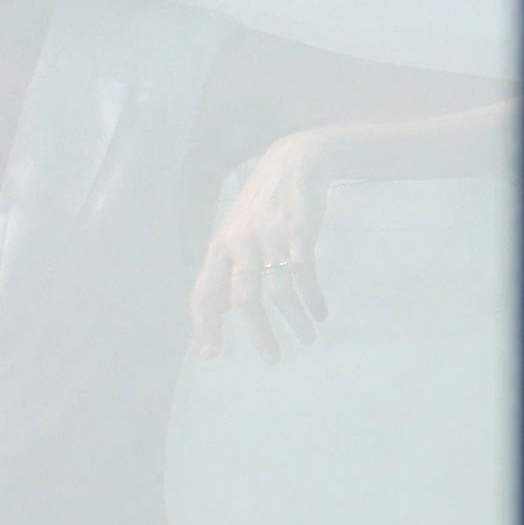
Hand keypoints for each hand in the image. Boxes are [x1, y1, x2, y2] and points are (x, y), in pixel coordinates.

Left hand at [191, 132, 337, 357]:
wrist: (292, 165)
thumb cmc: (260, 210)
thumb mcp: (235, 235)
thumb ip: (228, 270)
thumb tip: (226, 310)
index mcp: (217, 249)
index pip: (203, 294)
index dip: (204, 326)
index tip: (211, 354)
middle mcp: (239, 246)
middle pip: (243, 299)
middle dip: (257, 333)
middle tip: (271, 359)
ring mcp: (269, 240)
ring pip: (277, 291)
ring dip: (293, 320)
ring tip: (307, 337)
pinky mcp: (298, 235)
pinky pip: (305, 275)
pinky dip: (313, 298)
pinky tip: (320, 313)